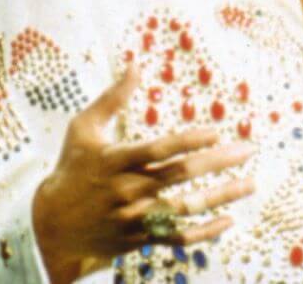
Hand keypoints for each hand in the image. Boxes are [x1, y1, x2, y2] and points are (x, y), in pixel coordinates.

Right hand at [32, 64, 255, 283]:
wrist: (51, 225)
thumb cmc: (72, 168)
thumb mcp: (84, 128)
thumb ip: (112, 98)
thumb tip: (134, 65)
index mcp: (116, 160)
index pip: (159, 150)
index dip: (188, 141)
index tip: (216, 132)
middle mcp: (129, 189)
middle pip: (180, 175)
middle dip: (219, 162)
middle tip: (248, 150)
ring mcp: (136, 217)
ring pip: (185, 208)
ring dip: (221, 196)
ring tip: (250, 183)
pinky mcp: (140, 238)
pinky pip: (178, 238)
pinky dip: (205, 233)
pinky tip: (228, 221)